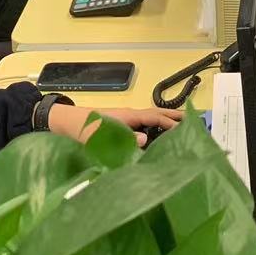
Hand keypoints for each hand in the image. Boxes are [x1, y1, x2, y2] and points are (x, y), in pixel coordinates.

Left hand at [48, 104, 182, 147]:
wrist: (66, 124)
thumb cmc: (84, 128)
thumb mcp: (103, 135)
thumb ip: (124, 137)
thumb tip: (145, 139)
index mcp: (128, 116)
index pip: (154, 117)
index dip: (170, 122)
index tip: (185, 129)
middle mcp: (129, 116)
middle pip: (155, 115)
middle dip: (171, 117)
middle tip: (190, 122)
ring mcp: (124, 121)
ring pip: (148, 121)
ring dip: (163, 123)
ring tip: (177, 130)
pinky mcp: (119, 127)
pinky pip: (141, 126)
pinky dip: (152, 129)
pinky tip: (154, 138)